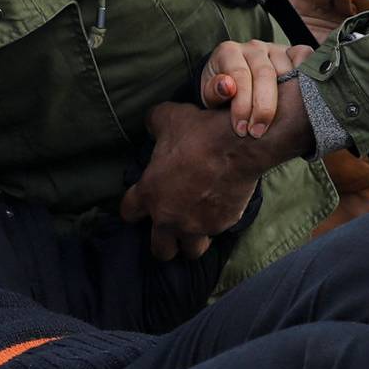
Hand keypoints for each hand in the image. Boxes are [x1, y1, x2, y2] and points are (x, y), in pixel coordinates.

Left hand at [119, 92, 305, 260]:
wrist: (239, 145)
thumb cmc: (199, 133)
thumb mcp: (168, 118)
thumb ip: (154, 124)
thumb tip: (152, 125)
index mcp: (150, 194)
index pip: (129, 213)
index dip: (134, 209)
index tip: (141, 204)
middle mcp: (169, 217)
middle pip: (160, 249)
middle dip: (164, 242)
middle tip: (171, 228)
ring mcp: (197, 225)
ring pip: (191, 251)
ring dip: (191, 241)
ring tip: (196, 227)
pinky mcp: (222, 224)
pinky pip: (216, 232)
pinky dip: (216, 224)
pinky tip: (219, 210)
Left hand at [202, 38, 311, 139]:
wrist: (233, 83)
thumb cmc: (221, 92)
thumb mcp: (210, 95)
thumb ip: (214, 91)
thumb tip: (227, 87)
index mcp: (229, 52)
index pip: (240, 76)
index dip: (242, 105)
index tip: (242, 129)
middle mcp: (253, 48)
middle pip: (265, 74)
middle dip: (263, 107)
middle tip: (258, 132)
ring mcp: (275, 49)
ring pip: (287, 69)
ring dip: (286, 98)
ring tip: (280, 122)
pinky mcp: (292, 53)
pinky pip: (304, 56)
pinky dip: (307, 72)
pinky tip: (302, 96)